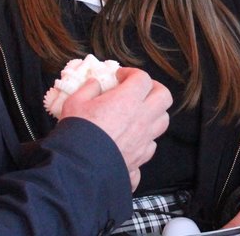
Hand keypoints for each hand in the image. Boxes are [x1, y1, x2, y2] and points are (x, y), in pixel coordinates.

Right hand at [60, 67, 171, 190]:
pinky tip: (133, 136)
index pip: (142, 78)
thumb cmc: (78, 131)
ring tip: (138, 112)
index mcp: (127, 100)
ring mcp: (144, 139)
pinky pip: (152, 144)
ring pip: (163, 120)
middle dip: (153, 88)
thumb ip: (88, 88)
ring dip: (154, 112)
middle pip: (164, 96)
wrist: (81, 167)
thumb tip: (95, 84)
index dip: (132, 73)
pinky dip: (146, 137)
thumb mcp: (75, 101)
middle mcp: (142, 118)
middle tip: (138, 89)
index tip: (119, 76)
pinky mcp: (141, 158)